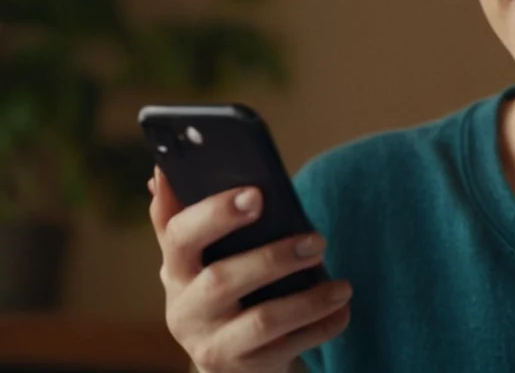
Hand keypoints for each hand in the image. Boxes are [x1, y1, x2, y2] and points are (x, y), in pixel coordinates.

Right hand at [148, 167, 351, 372]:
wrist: (231, 360)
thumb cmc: (223, 289)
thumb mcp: (200, 258)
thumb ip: (184, 216)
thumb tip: (160, 173)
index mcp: (176, 269)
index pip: (179, 235)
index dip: (216, 213)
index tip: (256, 194)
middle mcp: (184, 310)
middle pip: (223, 280)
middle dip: (274, 258)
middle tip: (317, 240)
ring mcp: (211, 344)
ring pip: (263, 321)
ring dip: (309, 300)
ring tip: (343, 286)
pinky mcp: (242, 369)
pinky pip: (288, 348)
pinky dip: (321, 327)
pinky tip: (342, 310)